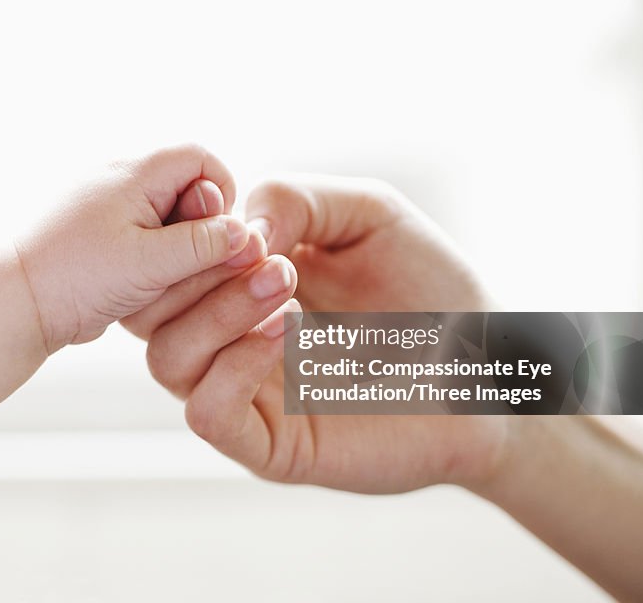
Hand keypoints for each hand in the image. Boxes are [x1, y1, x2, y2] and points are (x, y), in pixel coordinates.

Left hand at [16, 144, 250, 353]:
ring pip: (167, 217)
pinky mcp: (100, 235)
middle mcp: (120, 179)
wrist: (13, 302)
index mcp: (134, 171)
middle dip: (199, 228)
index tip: (218, 239)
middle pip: (187, 188)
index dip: (221, 196)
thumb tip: (245, 234)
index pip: (201, 159)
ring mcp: (108, 206)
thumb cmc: (75, 276)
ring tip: (158, 282)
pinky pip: (144, 237)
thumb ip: (203, 245)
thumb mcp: (150, 263)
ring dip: (177, 250)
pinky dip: (153, 261)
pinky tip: (139, 288)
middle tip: (187, 268)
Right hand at [128, 175, 510, 493]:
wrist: (493, 369)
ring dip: (215, 312)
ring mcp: (248, 392)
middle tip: (265, 251)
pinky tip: (285, 335)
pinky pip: (206, 412)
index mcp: (242, 286)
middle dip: (193, 271)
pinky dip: (230, 366)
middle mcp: (231, 339)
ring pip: (167, 359)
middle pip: (148, 311)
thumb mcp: (368, 213)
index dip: (182, 233)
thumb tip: (240, 228)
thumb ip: (298, 196)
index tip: (234, 214)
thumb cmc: (433, 289)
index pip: (166, 264)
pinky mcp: (271, 445)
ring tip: (284, 286)